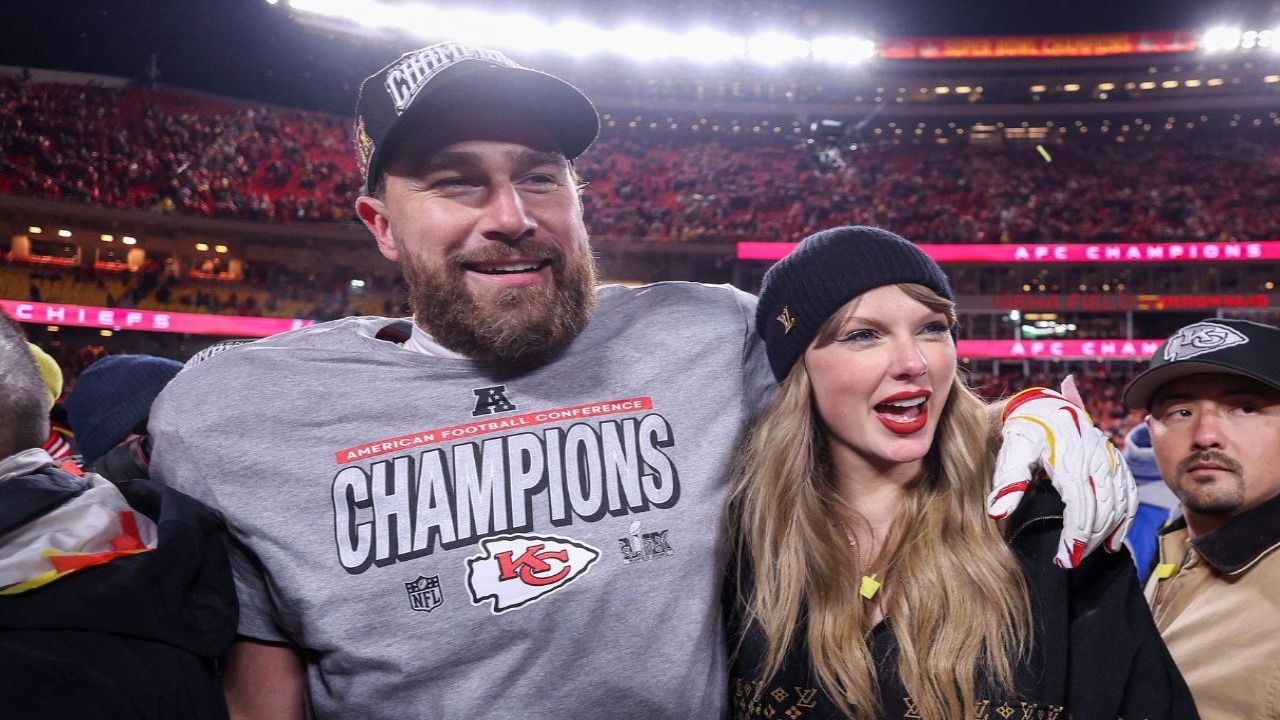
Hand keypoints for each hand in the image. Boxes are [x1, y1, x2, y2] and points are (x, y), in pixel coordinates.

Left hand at [988, 377, 1137, 568]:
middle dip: (1089, 540)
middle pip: (1102, 509)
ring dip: (1107, 533)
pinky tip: (1114, 541)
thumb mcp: (1012, 451)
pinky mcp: (1116, 460)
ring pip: (1118, 504)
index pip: (1080, 507)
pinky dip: (1125, 519)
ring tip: (1088, 554)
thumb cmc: (1024, 431)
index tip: (1065, 561)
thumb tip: (996, 513)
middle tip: (1071, 562)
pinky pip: (1129, 493)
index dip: (1075, 537)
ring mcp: (1110, 459)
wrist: (1044, 404)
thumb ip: (1007, 482)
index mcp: (1070, 459)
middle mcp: (1096, 459)